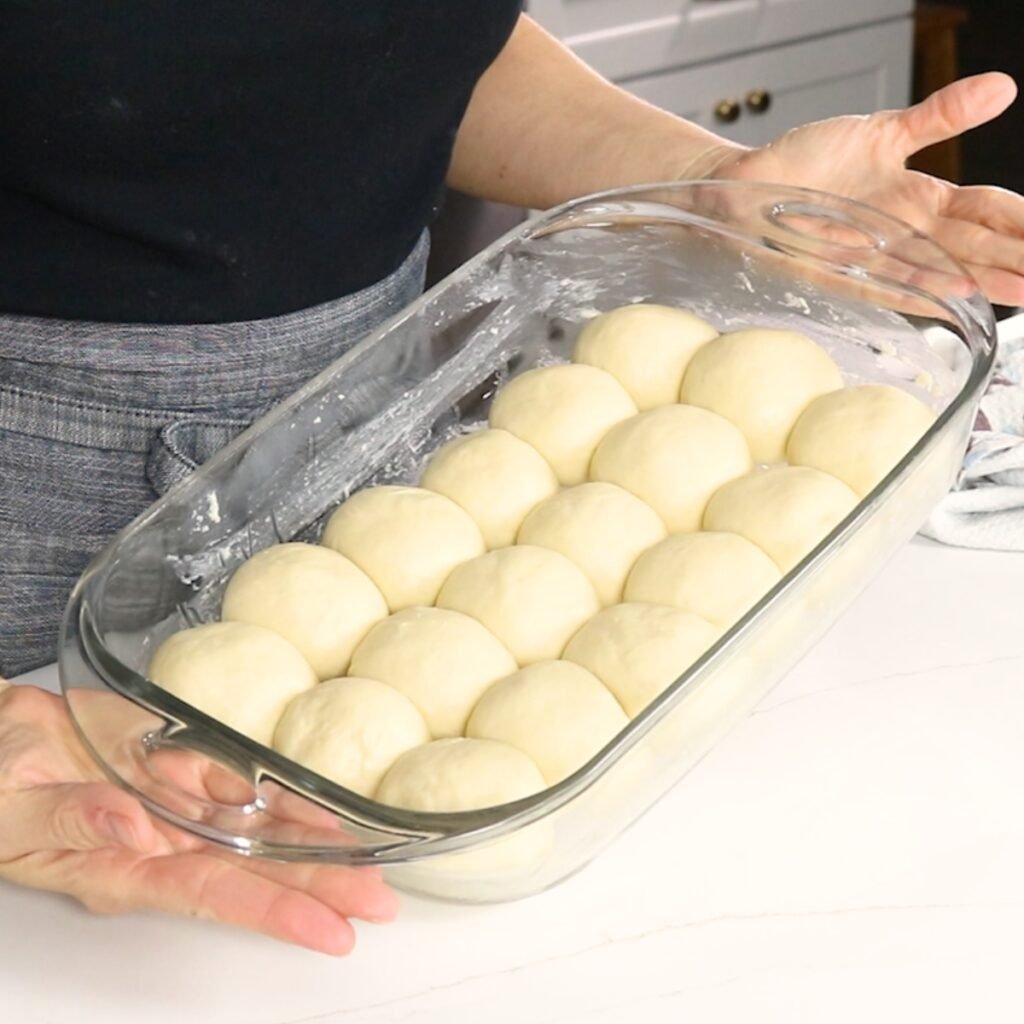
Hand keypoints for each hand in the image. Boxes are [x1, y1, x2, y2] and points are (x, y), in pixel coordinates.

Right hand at [0, 680, 396, 954]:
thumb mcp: (13, 809)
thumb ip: (72, 821)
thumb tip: (129, 830)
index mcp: (122, 868)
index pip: (211, 895)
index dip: (273, 912)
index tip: (328, 931)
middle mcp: (162, 845)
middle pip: (253, 872)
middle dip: (319, 889)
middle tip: (378, 905)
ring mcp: (175, 808)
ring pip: (257, 832)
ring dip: (314, 847)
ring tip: (370, 865)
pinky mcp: (180, 768)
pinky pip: (240, 784)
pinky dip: (283, 797)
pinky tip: (322, 810)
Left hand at [699, 73, 1023, 305]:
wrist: (747, 186)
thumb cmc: (808, 162)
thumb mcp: (883, 131)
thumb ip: (941, 115)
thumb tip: (1003, 86)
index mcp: (919, 198)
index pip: (985, 210)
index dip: (1019, 219)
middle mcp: (904, 232)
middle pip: (973, 246)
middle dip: (1015, 258)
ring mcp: (876, 253)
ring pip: (942, 268)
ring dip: (984, 280)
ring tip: (1023, 290)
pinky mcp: (841, 269)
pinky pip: (889, 282)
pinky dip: (922, 285)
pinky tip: (956, 292)